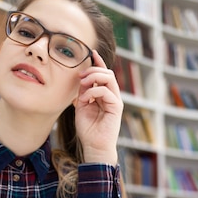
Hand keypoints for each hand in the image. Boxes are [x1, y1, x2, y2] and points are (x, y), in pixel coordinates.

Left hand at [75, 50, 122, 165]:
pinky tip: (85, 99)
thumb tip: (82, 78)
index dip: (98, 62)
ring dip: (94, 77)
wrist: (94, 146)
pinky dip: (93, 91)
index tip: (91, 52)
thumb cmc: (88, 129)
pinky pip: (106, 91)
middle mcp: (111, 95)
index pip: (103, 74)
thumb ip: (83, 92)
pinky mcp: (116, 107)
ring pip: (109, 78)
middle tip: (81, 76)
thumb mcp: (82, 106)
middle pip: (107, 72)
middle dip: (93, 69)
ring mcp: (115, 100)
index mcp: (103, 95)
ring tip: (83, 84)